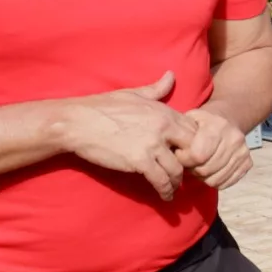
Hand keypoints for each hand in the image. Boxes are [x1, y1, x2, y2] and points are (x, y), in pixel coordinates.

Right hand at [58, 72, 191, 199]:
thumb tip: (171, 75)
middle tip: (186, 173)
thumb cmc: (103, 107)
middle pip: (193, 150)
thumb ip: (157, 89)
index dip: (194, 144)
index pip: (194, 131)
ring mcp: (152, 145)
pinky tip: (165, 196)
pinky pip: (161, 180)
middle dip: (192, 163)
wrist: (77, 122)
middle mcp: (163, 127)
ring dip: (178, 181)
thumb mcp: (133, 93)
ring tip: (175, 187)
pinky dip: (166, 191)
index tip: (189, 153)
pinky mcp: (140, 162)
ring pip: (178, 169)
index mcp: (163, 111)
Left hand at [179, 107, 252, 189]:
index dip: (184, 160)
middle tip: (189, 162)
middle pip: (206, 169)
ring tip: (199, 166)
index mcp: (218, 126)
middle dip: (192, 169)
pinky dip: (214, 180)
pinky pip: (225, 183)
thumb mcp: (188, 120)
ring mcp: (243, 152)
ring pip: (215, 179)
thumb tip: (173, 155)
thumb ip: (180, 135)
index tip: (179, 154)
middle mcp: (234, 139)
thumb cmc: (201, 122)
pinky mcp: (247, 163)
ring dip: (202, 177)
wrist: (227, 120)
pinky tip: (210, 170)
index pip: (197, 155)